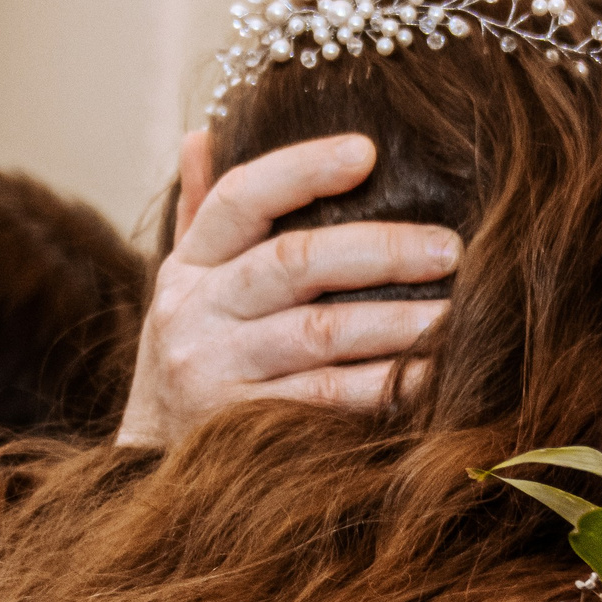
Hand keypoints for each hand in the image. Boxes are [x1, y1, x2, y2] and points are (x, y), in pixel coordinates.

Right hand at [114, 131, 460, 445]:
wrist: (146, 469)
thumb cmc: (194, 359)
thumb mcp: (183, 286)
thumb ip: (201, 214)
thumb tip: (204, 132)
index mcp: (188, 268)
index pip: (238, 199)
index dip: (301, 170)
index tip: (367, 153)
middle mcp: (196, 315)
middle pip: (290, 264)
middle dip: (378, 251)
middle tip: (449, 249)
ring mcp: (216, 374)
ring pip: (318, 334)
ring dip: (394, 322)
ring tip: (455, 315)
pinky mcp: (243, 429)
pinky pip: (326, 401)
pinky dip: (383, 387)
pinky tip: (429, 376)